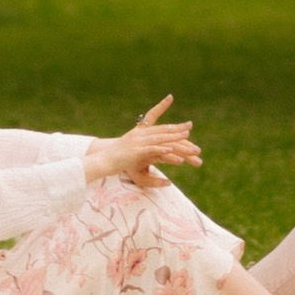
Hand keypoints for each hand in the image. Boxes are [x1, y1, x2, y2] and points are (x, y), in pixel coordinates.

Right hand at [86, 96, 201, 188]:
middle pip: (163, 132)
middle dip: (178, 132)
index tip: (188, 127)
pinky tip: (173, 152)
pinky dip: (163, 150)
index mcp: (140, 134)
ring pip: (160, 139)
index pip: (160, 129)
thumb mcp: (133, 158)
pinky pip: (153, 150)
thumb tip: (157, 167)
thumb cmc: (116, 161)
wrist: (102, 161)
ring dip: (175, 140)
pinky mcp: (136, 151)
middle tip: (192, 131)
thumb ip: (145, 159)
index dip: (174, 128)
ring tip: (188, 140)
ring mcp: (138, 142)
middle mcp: (140, 135)